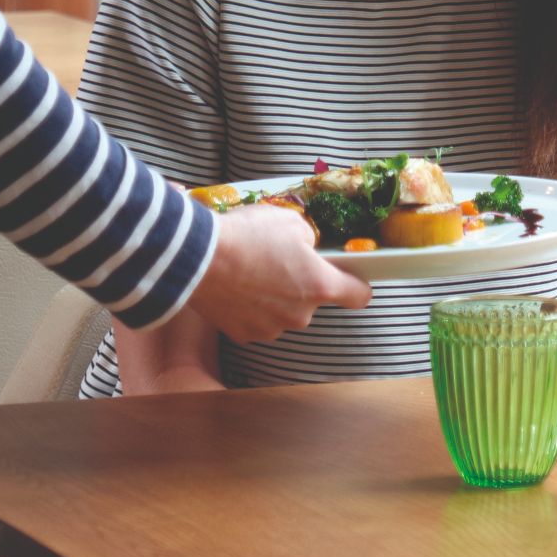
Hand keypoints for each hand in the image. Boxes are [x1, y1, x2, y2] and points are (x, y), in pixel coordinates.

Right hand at [188, 203, 371, 342]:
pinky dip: (251, 308)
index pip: (359, 296)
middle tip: (280, 260)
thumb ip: (309, 240)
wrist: (197, 257)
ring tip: (252, 271)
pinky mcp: (244, 335)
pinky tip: (237, 286)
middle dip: (302, 283)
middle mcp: (300, 314)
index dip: (357, 284)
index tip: (350, 276)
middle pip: (313, 301)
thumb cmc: (247, 235)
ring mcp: (271, 328)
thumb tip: (306, 249)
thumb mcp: (291, 222)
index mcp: (319, 285)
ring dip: (275, 297)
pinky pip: (258, 320)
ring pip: (284, 312)